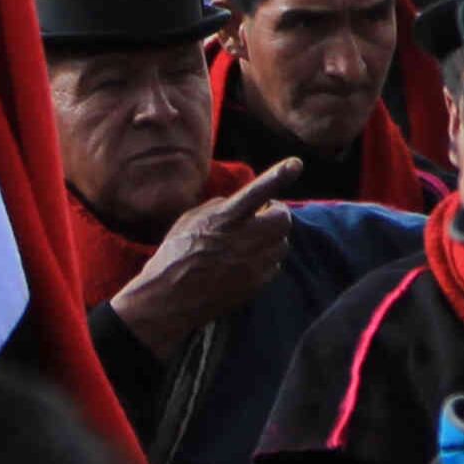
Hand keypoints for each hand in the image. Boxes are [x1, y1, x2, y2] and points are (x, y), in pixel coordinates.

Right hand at [107, 159, 298, 358]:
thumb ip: (221, 206)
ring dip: (272, 238)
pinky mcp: (257, 284)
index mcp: (224, 219)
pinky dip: (265, 260)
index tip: (296, 163)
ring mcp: (253, 264)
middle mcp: (243, 240)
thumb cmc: (175, 254)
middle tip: (259, 217)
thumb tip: (240, 202)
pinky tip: (244, 262)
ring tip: (248, 241)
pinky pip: (275, 265)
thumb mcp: (191, 219)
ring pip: (282, 243)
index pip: (257, 192)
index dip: (278, 176)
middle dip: (276, 214)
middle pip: (283, 219)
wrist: (168, 299)